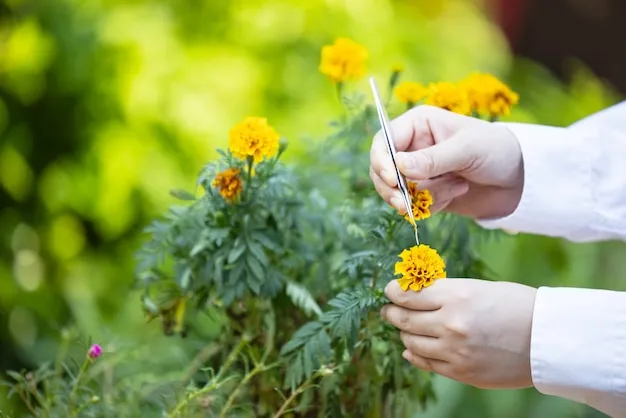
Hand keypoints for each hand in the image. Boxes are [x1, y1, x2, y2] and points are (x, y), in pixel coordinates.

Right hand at [369, 105, 523, 219]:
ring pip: (397, 192)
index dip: (381, 161)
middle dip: (393, 189)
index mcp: (417, 125)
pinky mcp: (425, 193)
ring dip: (424, 197)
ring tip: (457, 188)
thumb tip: (399, 166)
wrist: (518, 178)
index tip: (393, 180)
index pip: (383, 141)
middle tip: (406, 205)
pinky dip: (433, 205)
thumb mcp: (466, 149)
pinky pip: (415, 206)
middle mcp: (412, 147)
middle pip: (381, 170)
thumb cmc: (495, 150)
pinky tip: (458, 192)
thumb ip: (433, 159)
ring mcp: (418, 172)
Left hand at [380, 278, 535, 388]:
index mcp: (456, 295)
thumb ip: (443, 292)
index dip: (393, 291)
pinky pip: (424, 363)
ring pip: (411, 341)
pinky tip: (413, 348)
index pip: (407, 294)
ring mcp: (454, 351)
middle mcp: (451, 323)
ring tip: (406, 327)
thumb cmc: (515, 306)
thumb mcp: (477, 288)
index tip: (390, 291)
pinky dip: (414, 354)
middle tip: (389, 310)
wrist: (547, 339)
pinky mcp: (461, 372)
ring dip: (404, 333)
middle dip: (392, 312)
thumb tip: (412, 294)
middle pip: (403, 318)